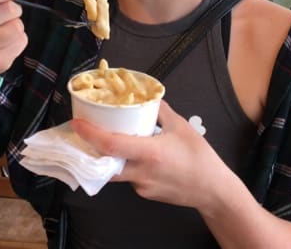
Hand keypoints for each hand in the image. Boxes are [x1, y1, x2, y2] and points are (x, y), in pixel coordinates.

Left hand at [71, 100, 227, 210]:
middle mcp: (141, 172)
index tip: (77, 124)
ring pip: (117, 171)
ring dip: (112, 157)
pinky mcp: (145, 194)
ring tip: (114, 140)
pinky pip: (130, 177)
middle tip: (86, 133)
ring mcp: (141, 186)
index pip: (111, 145)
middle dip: (92, 148)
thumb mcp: (181, 126)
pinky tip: (140, 156)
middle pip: (105, 162)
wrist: (212, 190)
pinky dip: (129, 165)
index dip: (91, 134)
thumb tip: (147, 96)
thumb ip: (161, 110)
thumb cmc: (200, 157)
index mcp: (150, 153)